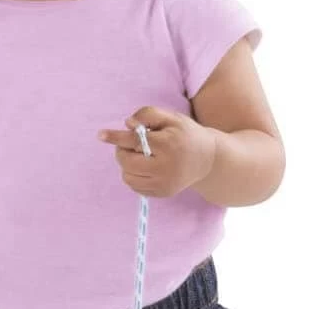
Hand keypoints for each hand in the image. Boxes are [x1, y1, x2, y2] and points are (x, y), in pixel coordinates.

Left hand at [97, 106, 217, 198]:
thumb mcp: (171, 118)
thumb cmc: (185, 134)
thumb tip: (127, 124)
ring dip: (127, 164)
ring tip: (142, 155)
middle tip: (132, 143)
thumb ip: (148, 115)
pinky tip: (146, 167)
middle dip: (123, 150)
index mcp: (168, 144)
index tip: (100, 135)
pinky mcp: (162, 193)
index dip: (116, 137)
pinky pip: (135, 186)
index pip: (134, 141)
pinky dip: (134, 175)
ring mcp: (164, 183)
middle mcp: (166, 167)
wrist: (208, 159)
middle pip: (126, 161)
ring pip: (128, 176)